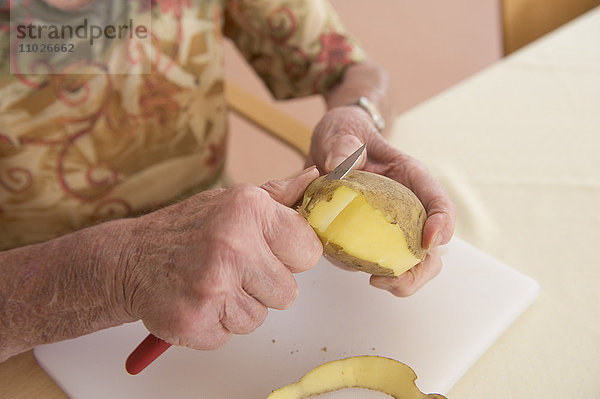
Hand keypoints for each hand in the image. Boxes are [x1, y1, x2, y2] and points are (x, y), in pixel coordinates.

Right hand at [118, 167, 321, 348]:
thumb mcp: (232, 203)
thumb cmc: (187, 230)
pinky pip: (230, 336)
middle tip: (232, 270)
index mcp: (249, 210)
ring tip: (211, 284)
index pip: (309, 250)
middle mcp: (233, 245)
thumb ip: (278, 197)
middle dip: (264, 287)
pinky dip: (215, 325)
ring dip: (238, 307)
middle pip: (288, 293)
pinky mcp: (195, 321)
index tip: (269, 252)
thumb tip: (315, 179)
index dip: (290, 256)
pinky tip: (197, 301)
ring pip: (258, 318)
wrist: (129, 259)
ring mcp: (213, 286)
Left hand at [306, 106, 455, 295]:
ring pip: (412, 261)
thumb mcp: (343, 132)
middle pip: (432, 244)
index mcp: (411, 178)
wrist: (330, 146)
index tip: (431, 241)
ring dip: (402, 280)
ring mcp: (392, 225)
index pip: (438, 202)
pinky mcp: (372, 237)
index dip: (443, 223)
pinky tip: (359, 272)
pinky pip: (382, 262)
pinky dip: (376, 274)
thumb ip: (343, 146)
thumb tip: (339, 166)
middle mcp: (408, 205)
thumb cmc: (345, 134)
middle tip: (398, 280)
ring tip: (377, 282)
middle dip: (422, 267)